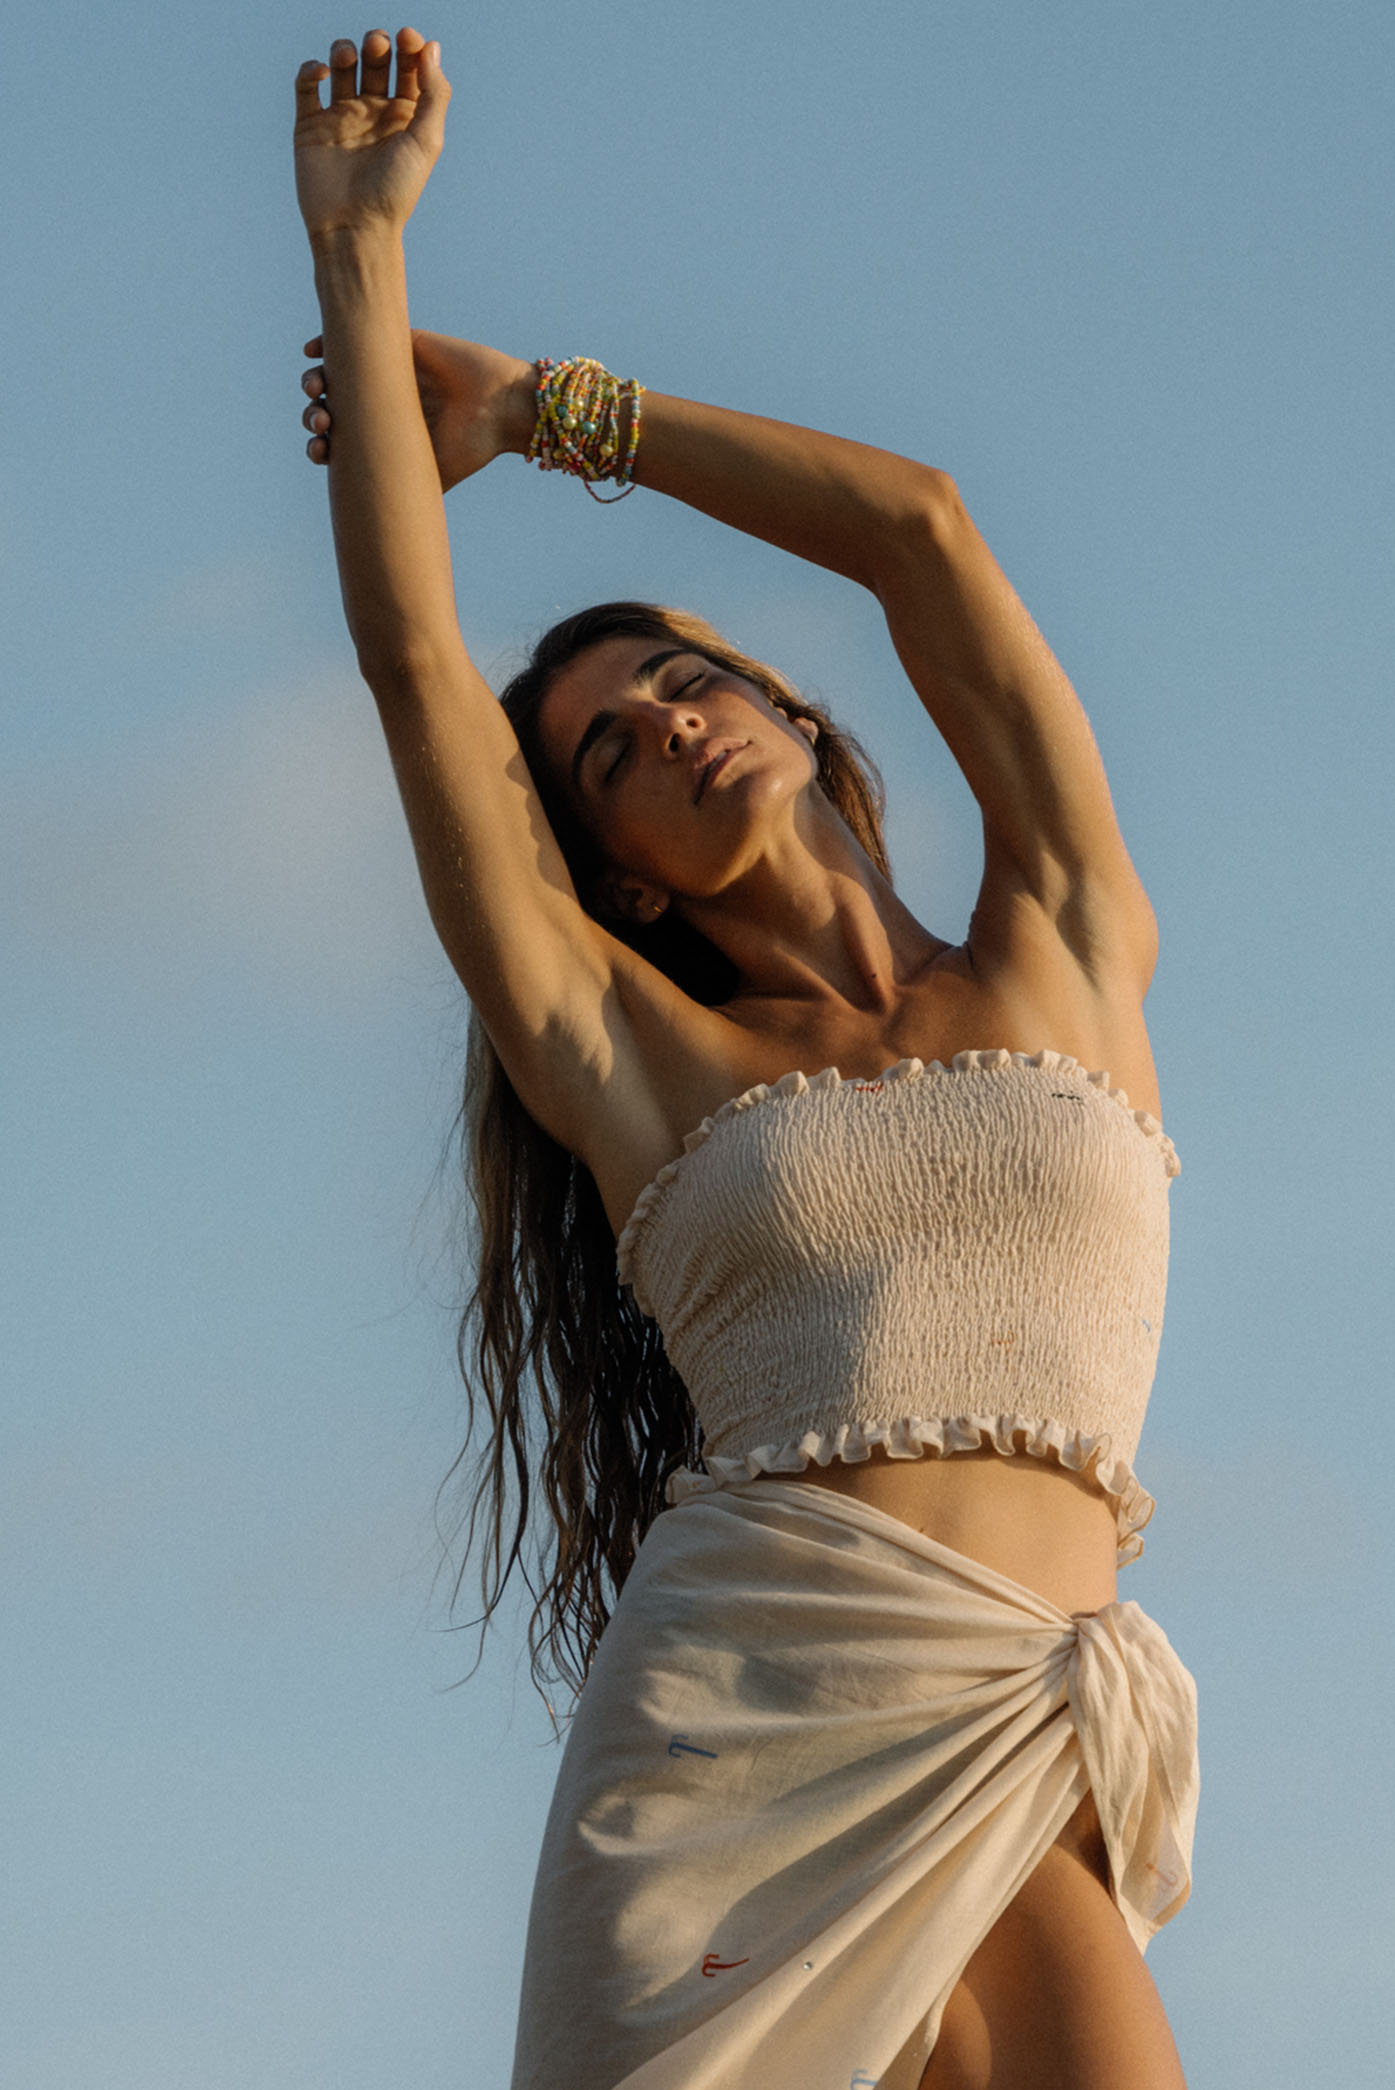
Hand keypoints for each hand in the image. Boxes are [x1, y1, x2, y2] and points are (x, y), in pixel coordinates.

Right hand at [294, 27, 449, 240]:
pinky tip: (324, 73)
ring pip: (342, 65)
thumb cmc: (394, 191)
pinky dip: (312, 69)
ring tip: (349, 58)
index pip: (409, 66)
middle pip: (376, 60)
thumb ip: (434, 93)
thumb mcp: (426, 141)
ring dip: (345, 49)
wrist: (354, 228)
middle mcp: (374, 113)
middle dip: (377, 43)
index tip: (407, 38)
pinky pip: (307, 85)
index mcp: (405, 116)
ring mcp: (341, 116)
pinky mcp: (311, 125)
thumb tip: (431, 46)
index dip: (410, 44)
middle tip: (378, 48)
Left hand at [302, 330, 536, 486]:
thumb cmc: (470, 448)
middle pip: (331, 408)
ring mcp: (389, 374)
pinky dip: (327, 341)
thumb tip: (370, 532)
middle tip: (322, 420)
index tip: (319, 451)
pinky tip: (314, 351)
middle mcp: (383, 406)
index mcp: (386, 436)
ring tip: (318, 388)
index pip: (339, 441)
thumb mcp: (428, 479)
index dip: (319, 446)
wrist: (500, 411)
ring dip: (315, 381)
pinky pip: (356, 336)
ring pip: (335, 373)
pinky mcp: (399, 344)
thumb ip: (399, 496)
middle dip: (315, 414)